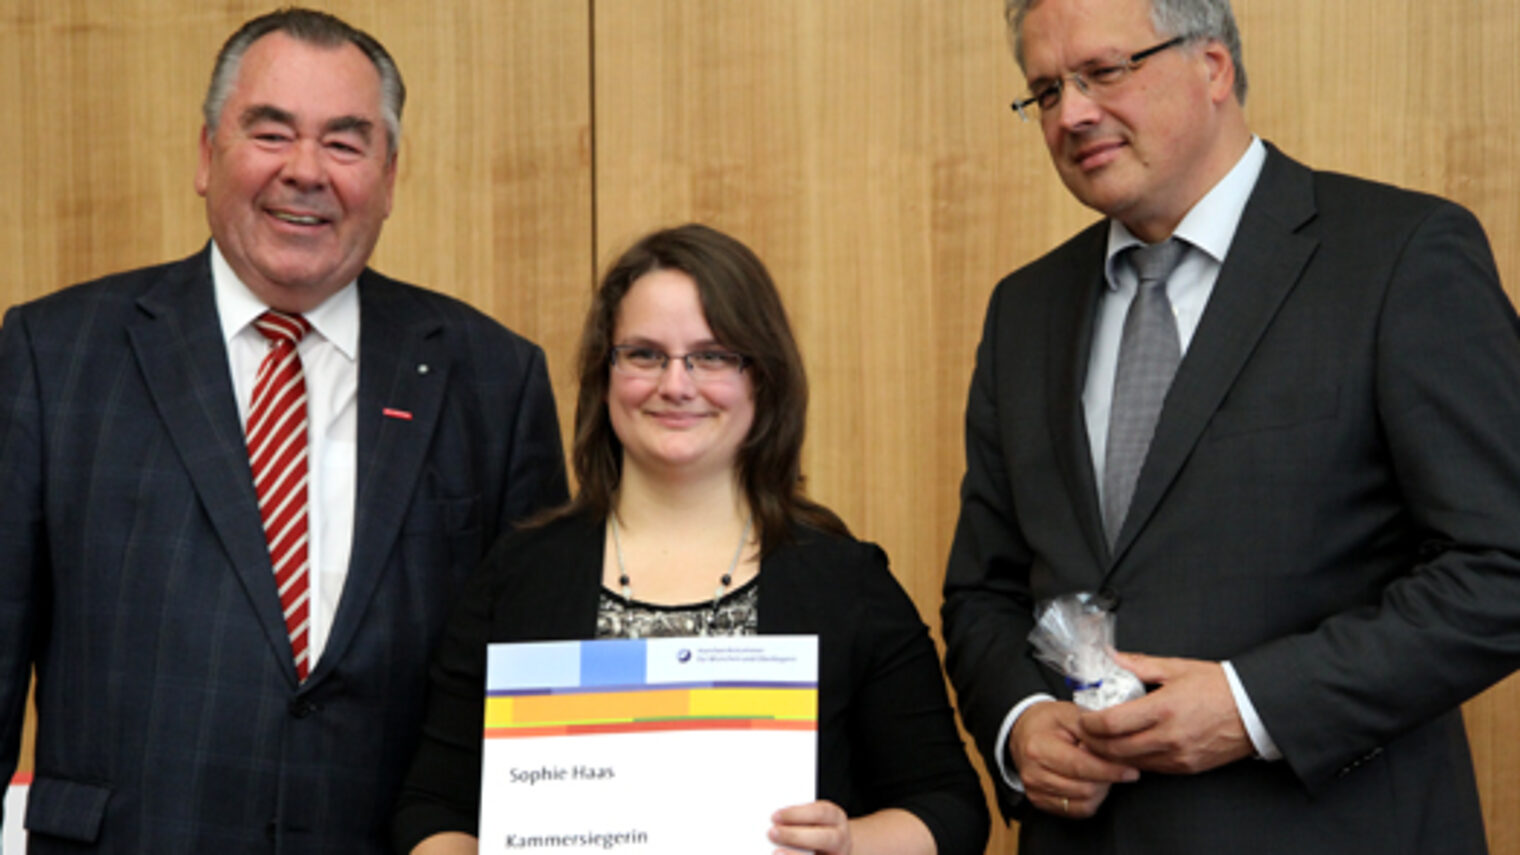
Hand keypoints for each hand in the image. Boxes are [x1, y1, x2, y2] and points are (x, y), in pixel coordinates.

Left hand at [769, 800, 849, 854]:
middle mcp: (839, 838)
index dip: (797, 814)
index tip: (775, 816)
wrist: (836, 848)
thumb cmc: (817, 828)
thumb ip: (798, 819)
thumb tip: (774, 821)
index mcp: (835, 817)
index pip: (821, 813)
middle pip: (823, 838)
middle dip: (795, 836)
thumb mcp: (813, 818)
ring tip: (776, 853)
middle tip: (772, 833)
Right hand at [1010, 700, 1139, 818]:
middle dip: (1106, 779)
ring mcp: (1034, 790)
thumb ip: (1093, 732)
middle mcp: (1033, 773)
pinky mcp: (1039, 801)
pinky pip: (1075, 810)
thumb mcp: (1071, 714)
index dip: (1110, 771)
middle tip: (1115, 766)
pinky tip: (1090, 782)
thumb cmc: (1049, 721)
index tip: (1131, 771)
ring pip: (1083, 803)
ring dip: (1100, 789)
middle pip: (1084, 789)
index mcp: (1039, 748)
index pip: (1081, 766)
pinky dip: (1089, 799)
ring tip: (1100, 771)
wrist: (1024, 730)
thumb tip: (1116, 751)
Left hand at [1077, 652, 1253, 774]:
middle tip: (1083, 731)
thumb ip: (1138, 665)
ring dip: (1109, 754)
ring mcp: (1178, 755)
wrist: (1254, 710)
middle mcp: (1169, 736)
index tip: (1083, 715)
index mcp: (1164, 708)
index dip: (1090, 722)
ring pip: (1130, 763)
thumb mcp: (1176, 668)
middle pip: (1115, 748)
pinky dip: (1132, 760)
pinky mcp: (1186, 767)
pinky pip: (1150, 768)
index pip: (1113, 723)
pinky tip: (1126, 748)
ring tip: (1099, 740)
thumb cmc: (1218, 686)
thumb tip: (1110, 656)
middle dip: (1092, 742)